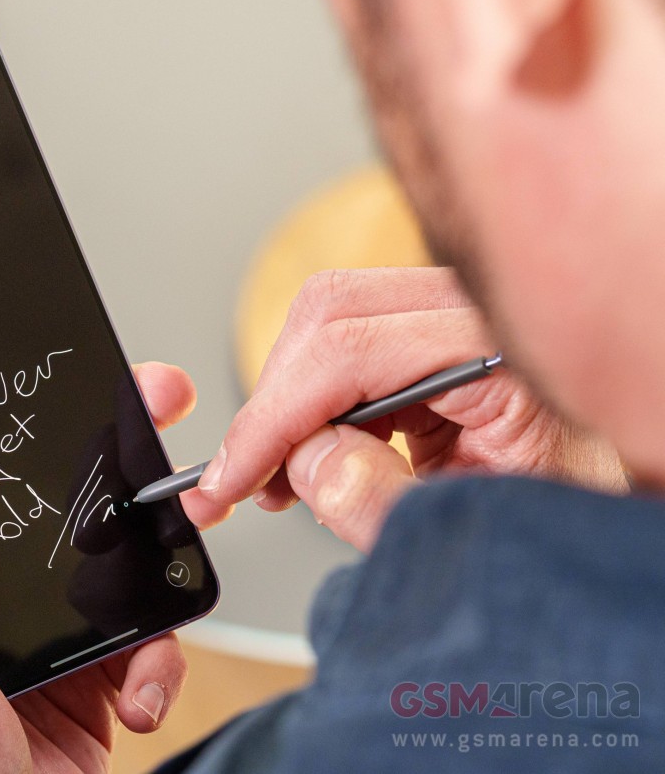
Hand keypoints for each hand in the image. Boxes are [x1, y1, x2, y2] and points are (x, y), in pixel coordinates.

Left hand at [0, 362, 197, 772]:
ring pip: (109, 567)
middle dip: (108, 465)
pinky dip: (156, 660)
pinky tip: (135, 690)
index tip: (54, 376)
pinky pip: (140, 641)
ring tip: (162, 574)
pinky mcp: (85, 682)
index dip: (7, 421)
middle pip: (49, 506)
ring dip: (146, 569)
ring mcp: (35, 641)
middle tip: (154, 417)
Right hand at [185, 268, 625, 551]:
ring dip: (289, 403)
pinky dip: (315, 402)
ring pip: (327, 322)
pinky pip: (348, 342)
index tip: (231, 477)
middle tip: (249, 481)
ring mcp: (454, 314)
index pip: (348, 351)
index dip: (273, 417)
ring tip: (283, 480)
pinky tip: (316, 456)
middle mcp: (477, 313)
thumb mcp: (486, 528)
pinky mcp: (434, 332)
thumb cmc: (578, 514)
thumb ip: (388, 504)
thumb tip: (303, 466)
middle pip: (327, 316)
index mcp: (501, 353)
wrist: (609, 500)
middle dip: (273, 405)